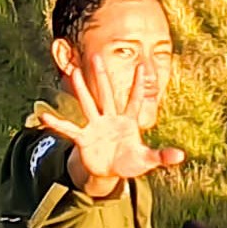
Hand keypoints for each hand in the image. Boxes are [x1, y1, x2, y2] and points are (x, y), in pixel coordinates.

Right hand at [28, 52, 183, 194]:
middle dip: (102, 76)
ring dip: (81, 89)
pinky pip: (69, 129)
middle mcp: (110, 119)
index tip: (143, 65)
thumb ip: (162, 156)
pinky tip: (44, 117)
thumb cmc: (130, 161)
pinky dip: (57, 124)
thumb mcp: (147, 160)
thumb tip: (182, 156)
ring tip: (73, 71)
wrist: (109, 171)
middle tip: (97, 56)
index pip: (134, 100)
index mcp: (127, 122)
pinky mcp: (84, 138)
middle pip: (106, 94)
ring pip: (87, 104)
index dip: (138, 84)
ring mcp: (95, 126)